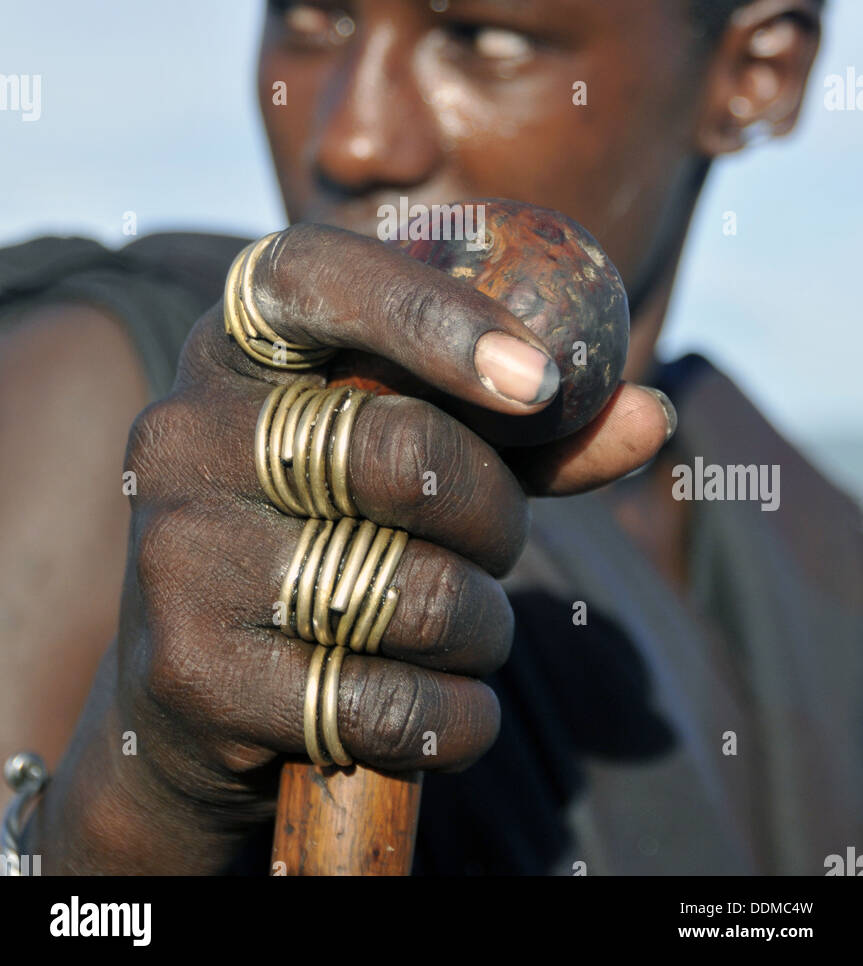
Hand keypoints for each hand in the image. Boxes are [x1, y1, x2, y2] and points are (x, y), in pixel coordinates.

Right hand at [31, 223, 672, 872]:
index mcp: (238, 339)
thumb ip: (529, 432)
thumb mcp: (423, 458)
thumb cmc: (335, 538)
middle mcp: (185, 426)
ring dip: (480, 625)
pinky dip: (454, 717)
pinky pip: (383, 702)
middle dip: (494, 512)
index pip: (317, 275)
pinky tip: (443, 708)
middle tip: (497, 537)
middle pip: (400, 452)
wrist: (196, 700)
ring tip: (458, 626)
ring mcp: (176, 547)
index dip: (432, 314)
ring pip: (409, 590)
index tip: (542, 381)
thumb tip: (654, 414)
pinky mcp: (189, 668)